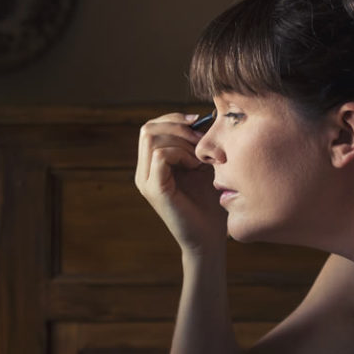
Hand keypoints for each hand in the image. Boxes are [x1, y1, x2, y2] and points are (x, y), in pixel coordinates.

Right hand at [135, 113, 226, 253]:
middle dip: (177, 126)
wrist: (210, 237)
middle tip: (201, 139)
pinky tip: (195, 166)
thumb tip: (201, 116)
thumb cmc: (210, 203)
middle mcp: (143, 173)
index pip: (150, 127)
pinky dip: (181, 153)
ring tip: (200, 157)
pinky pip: (160, 155)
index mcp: (151, 166)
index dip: (173, 118)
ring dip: (181, 141)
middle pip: (147, 129)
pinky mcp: (154, 190)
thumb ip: (196, 144)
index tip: (198, 121)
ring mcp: (146, 182)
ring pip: (152, 138)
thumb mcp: (202, 165)